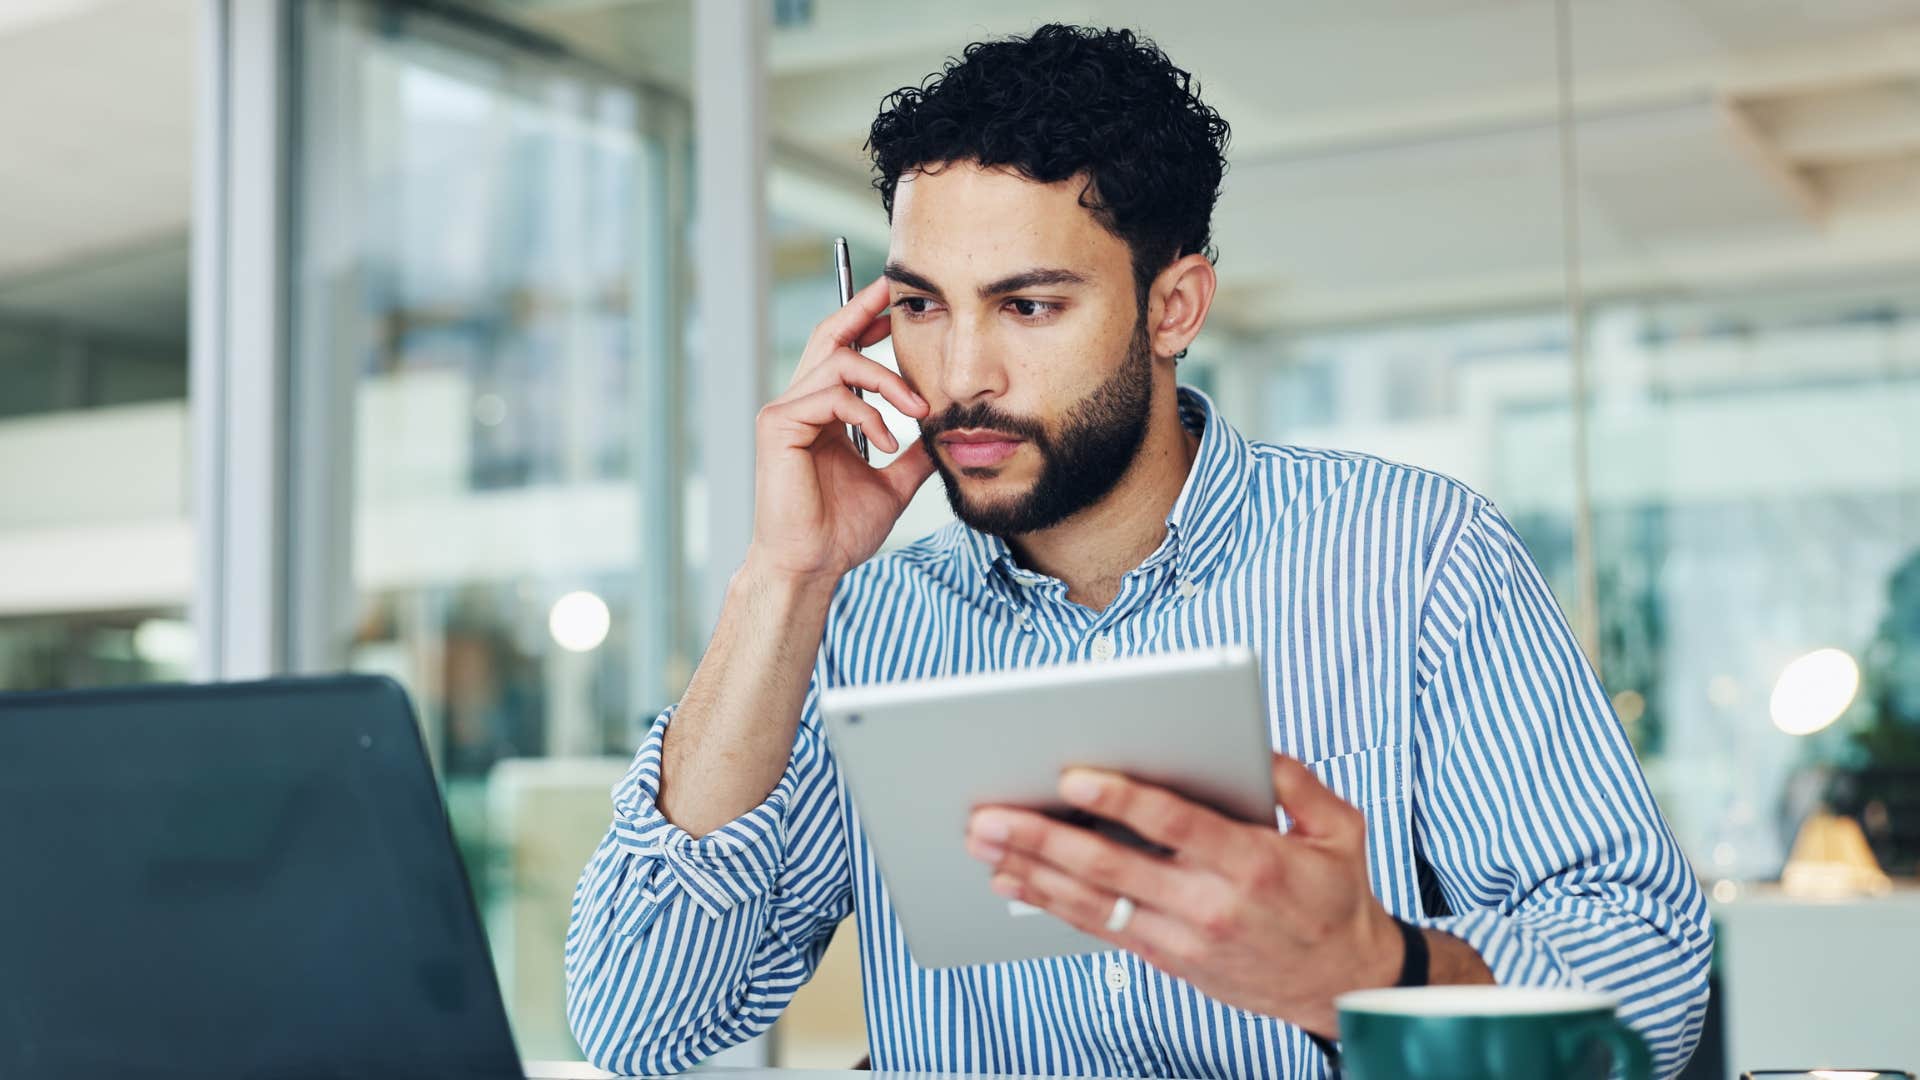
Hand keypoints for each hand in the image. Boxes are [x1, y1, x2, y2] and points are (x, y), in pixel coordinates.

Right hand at [748, 276, 935, 584]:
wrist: (813, 565)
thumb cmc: (841, 530)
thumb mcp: (893, 482)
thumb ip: (914, 454)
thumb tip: (947, 434)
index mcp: (823, 412)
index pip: (844, 351)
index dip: (868, 321)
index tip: (898, 304)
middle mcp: (800, 403)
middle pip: (831, 335)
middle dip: (865, 309)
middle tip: (897, 292)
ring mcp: (785, 412)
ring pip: (840, 363)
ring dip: (889, 381)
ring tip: (920, 412)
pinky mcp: (778, 426)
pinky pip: (831, 396)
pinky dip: (868, 414)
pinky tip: (888, 443)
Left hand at [965, 753, 1403, 1037]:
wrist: (1344, 984)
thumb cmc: (1337, 896)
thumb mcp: (1341, 830)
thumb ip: (1297, 782)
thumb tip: (1253, 744)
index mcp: (1252, 861)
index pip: (1173, 824)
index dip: (1119, 800)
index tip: (1071, 776)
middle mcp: (1210, 904)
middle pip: (1112, 867)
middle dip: (1043, 837)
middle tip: (991, 813)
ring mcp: (1184, 938)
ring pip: (1093, 903)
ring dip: (1031, 871)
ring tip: (984, 844)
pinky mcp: (1168, 959)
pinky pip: (1100, 930)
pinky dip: (1051, 905)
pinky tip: (1014, 882)